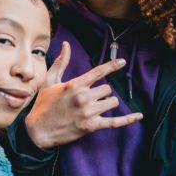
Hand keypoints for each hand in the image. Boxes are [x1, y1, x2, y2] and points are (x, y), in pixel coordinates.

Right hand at [24, 41, 143, 149]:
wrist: (37, 131)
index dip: (113, 66)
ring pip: (112, 102)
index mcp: (75, 85)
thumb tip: (66, 44)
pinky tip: (139, 116)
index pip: (99, 71)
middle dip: (101, 93)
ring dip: (107, 104)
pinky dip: (128, 120)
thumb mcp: (49, 81)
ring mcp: (88, 113)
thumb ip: (61, 63)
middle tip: (89, 98)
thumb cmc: (43, 105)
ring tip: (95, 107)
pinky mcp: (91, 126)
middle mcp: (83, 97)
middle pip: (107, 89)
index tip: (122, 62)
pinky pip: (115, 122)